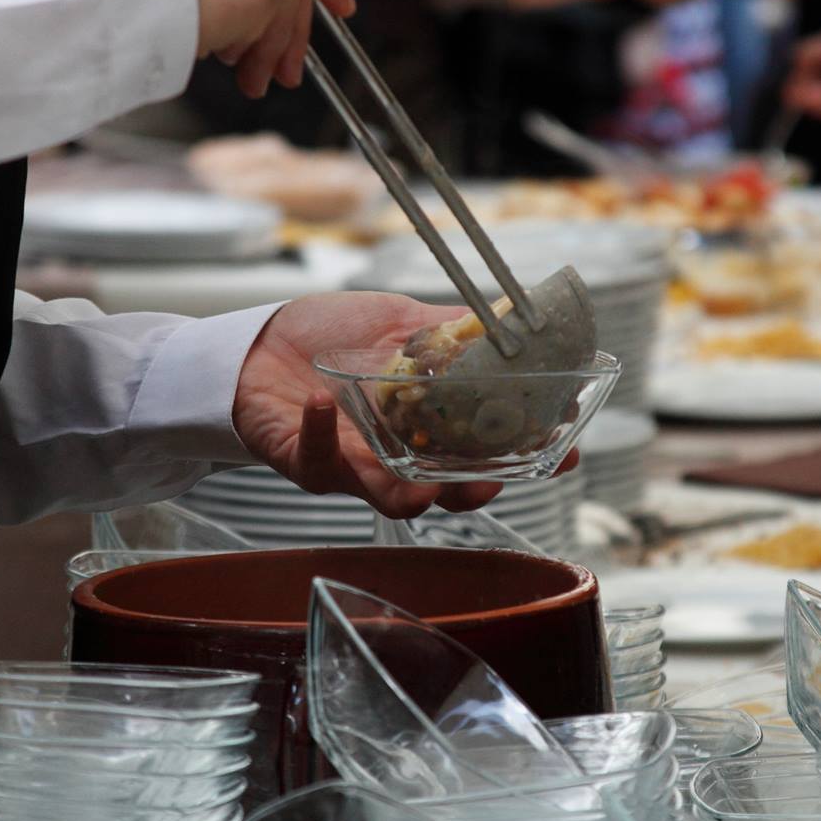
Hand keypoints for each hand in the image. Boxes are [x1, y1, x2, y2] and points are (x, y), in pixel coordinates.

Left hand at [232, 293, 540, 517]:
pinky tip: (321, 399)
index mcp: (426, 423)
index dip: (528, 458)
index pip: (488, 449)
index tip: (563, 452)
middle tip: (495, 481)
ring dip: (413, 492)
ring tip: (426, 478)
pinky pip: (316, 460)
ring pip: (393, 499)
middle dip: (476, 491)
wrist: (257, 345)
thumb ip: (448, 330)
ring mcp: (352, 466)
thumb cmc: (326, 336)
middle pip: (449, 491)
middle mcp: (397, 455)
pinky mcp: (304, 462)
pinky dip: (319, 429)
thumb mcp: (397, 321)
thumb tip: (508, 321)